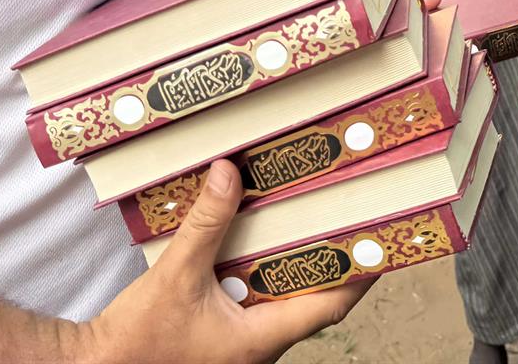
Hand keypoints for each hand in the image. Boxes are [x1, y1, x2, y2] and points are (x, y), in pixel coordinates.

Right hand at [74, 160, 370, 363]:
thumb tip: (229, 171)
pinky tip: (252, 244)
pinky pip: (255, 306)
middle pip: (312, 302)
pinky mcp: (221, 342)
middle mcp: (261, 349)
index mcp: (263, 339)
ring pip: (282, 303)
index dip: (359, 274)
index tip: (380, 242)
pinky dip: (260, 275)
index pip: (331, 305)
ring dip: (292, 266)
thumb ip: (206, 222)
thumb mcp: (177, 274)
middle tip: (343, 217)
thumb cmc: (137, 341)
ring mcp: (242, 349)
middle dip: (328, 261)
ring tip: (305, 220)